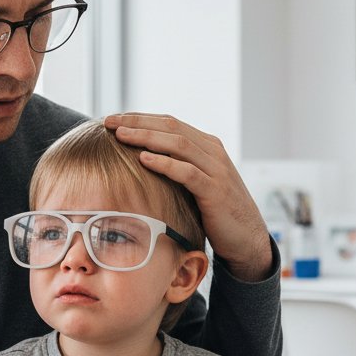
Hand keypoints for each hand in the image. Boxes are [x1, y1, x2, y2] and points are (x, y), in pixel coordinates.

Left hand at [105, 114, 271, 280]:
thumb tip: (141, 159)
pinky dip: (165, 164)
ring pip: (178, 144)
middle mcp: (213, 152)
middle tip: (109, 121)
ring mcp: (216, 170)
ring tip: (121, 135)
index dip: (140, 118)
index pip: (169, 122)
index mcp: (207, 145)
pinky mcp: (216, 191)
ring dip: (146, 137)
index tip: (113, 118)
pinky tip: (143, 159)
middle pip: (171, 127)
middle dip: (137, 122)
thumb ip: (178, 167)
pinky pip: (187, 173)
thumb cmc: (215, 211)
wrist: (246, 237)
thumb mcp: (197, 182)